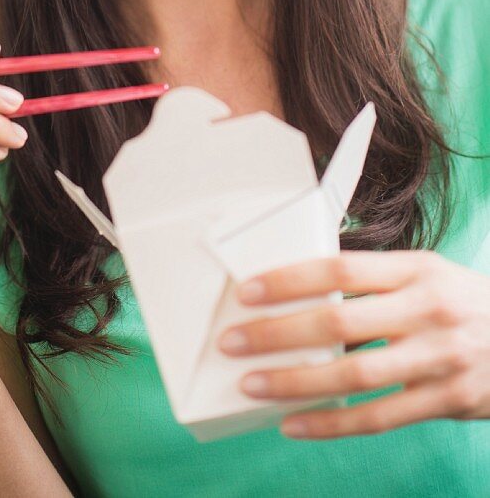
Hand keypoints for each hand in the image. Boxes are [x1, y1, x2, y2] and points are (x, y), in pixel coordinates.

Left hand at [217, 250, 489, 438]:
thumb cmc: (462, 301)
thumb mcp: (427, 273)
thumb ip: (374, 279)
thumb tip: (299, 286)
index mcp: (417, 269)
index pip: (341, 269)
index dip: (291, 280)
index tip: (247, 291)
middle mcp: (429, 310)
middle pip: (340, 323)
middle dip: (279, 333)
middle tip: (233, 342)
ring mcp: (441, 358)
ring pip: (355, 376)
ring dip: (296, 382)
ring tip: (251, 384)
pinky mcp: (449, 401)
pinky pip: (380, 418)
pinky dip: (332, 425)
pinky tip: (293, 424)